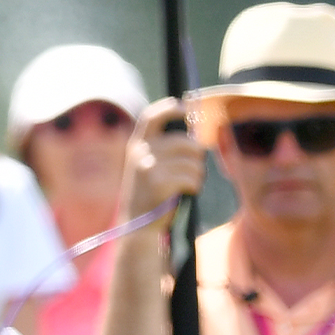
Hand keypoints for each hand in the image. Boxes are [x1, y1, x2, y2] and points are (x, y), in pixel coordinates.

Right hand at [121, 97, 206, 214]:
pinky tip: (187, 192)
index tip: (186, 109)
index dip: (170, 108)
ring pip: (191, 161)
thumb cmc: (149, 194)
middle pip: (184, 141)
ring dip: (197, 173)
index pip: (152, 117)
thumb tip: (192, 133)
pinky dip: (195, 186)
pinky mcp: (158, 183)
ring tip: (189, 183)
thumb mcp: (147, 166)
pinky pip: (191, 177)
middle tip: (195, 168)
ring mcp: (148, 167)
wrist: (136, 225)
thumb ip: (162, 148)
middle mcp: (141, 152)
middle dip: (197, 155)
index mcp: (137, 145)